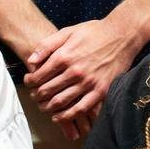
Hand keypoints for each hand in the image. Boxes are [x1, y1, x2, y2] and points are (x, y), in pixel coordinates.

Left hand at [24, 19, 139, 131]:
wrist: (121, 36)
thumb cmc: (93, 32)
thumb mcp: (68, 31)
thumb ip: (47, 45)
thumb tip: (31, 61)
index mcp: (64, 56)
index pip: (39, 76)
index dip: (29, 82)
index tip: (28, 83)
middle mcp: (74, 71)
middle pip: (47, 91)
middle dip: (36, 96)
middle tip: (34, 96)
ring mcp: (88, 83)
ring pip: (61, 102)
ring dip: (48, 107)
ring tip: (43, 106)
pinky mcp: (100, 91)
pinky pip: (80, 109)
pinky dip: (67, 116)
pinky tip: (59, 117)